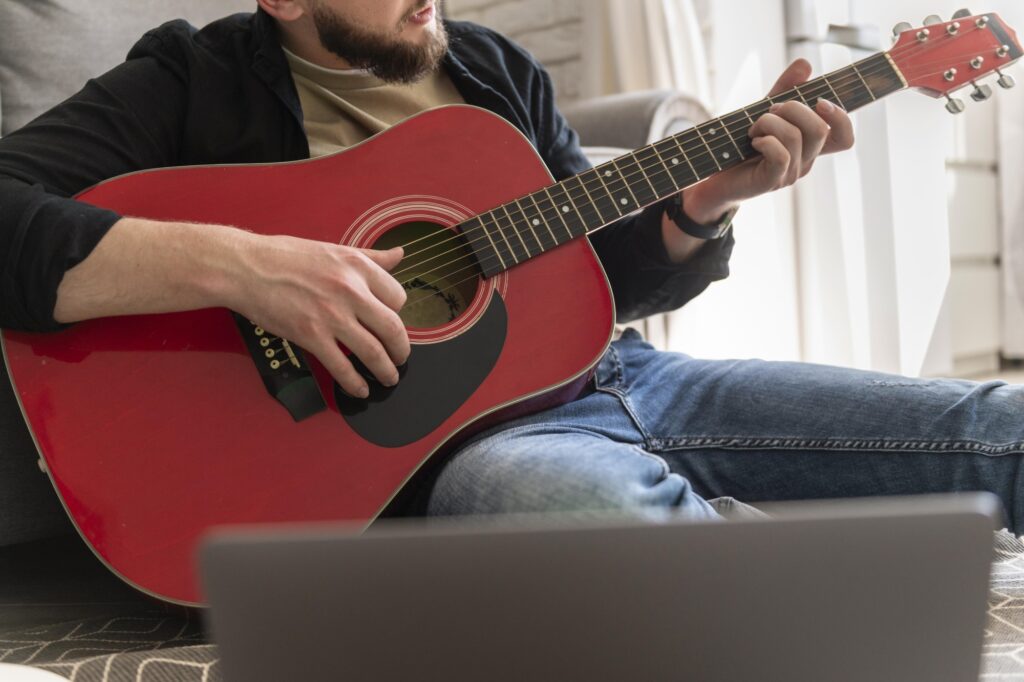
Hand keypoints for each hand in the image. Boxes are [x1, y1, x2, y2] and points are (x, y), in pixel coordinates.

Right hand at [228, 235, 408, 397]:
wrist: (245, 267)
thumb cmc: (284, 257)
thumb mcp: (334, 249)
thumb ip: (371, 257)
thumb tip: (398, 255)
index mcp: (357, 266)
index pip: (397, 297)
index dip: (398, 314)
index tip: (392, 324)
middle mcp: (350, 290)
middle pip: (393, 329)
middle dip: (401, 350)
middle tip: (400, 359)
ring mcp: (331, 315)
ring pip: (373, 352)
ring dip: (385, 371)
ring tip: (388, 378)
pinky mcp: (310, 336)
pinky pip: (342, 368)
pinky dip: (355, 383)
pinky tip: (359, 389)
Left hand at [681, 58, 855, 223]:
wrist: (713, 174)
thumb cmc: (739, 144)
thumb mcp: (765, 111)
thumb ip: (785, 89)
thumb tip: (805, 64)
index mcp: (809, 147)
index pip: (845, 139)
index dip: (840, 118)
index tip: (819, 101)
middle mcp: (805, 162)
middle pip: (820, 130)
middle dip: (793, 109)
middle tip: (769, 111)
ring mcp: (790, 174)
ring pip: (796, 137)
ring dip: (769, 122)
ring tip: (752, 128)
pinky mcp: (772, 181)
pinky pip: (781, 155)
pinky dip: (765, 140)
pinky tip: (753, 141)